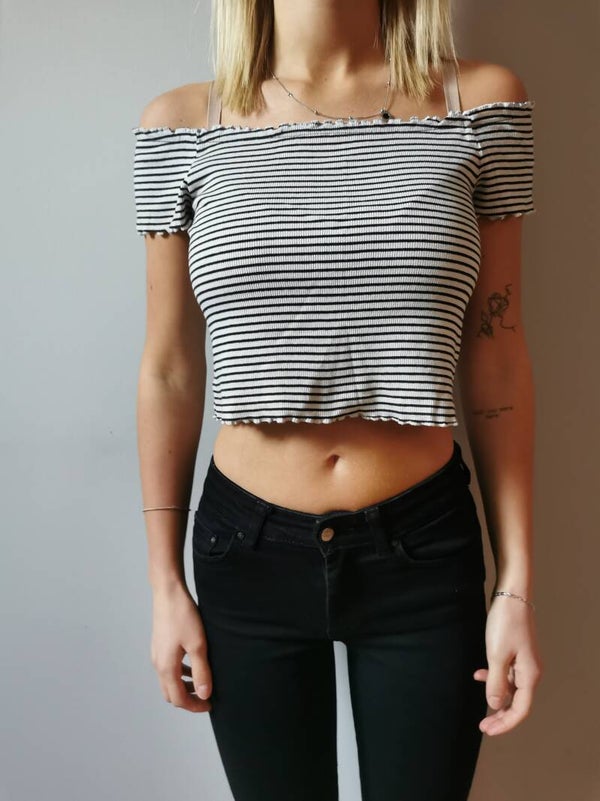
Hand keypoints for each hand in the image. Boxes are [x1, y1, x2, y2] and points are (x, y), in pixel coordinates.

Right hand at [150, 585, 212, 712]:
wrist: (168, 593)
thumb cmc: (183, 616)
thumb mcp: (198, 644)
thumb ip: (201, 671)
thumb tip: (204, 695)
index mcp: (167, 667)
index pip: (178, 699)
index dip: (194, 706)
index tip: (210, 705)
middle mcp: (158, 664)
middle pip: (170, 693)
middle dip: (187, 700)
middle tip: (205, 698)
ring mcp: (157, 654)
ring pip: (169, 681)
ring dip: (184, 687)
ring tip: (202, 683)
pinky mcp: (160, 645)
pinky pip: (168, 668)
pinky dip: (180, 674)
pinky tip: (193, 665)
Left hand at [474, 594, 542, 734]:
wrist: (511, 595)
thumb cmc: (505, 623)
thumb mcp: (497, 655)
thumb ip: (497, 682)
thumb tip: (496, 706)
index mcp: (530, 675)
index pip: (521, 709)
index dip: (505, 723)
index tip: (487, 729)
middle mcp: (530, 671)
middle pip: (517, 702)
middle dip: (500, 716)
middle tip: (483, 726)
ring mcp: (524, 661)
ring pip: (511, 689)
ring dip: (497, 698)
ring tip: (481, 708)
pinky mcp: (516, 652)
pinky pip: (506, 673)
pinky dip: (494, 678)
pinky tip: (479, 675)